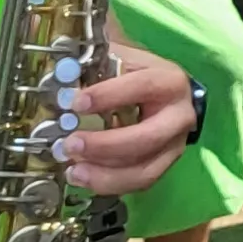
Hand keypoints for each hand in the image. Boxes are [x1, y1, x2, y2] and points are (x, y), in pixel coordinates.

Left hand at [54, 45, 199, 195]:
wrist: (168, 96)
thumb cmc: (138, 75)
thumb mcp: (123, 59)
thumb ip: (98, 62)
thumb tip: (63, 69)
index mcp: (169, 81)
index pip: (142, 86)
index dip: (109, 95)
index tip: (76, 103)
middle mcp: (179, 116)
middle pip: (146, 138)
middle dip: (105, 145)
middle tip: (70, 144)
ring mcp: (174, 145)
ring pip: (144, 170)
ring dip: (104, 174)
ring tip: (72, 170)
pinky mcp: (164, 165)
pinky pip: (138, 183)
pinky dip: (108, 184)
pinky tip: (81, 177)